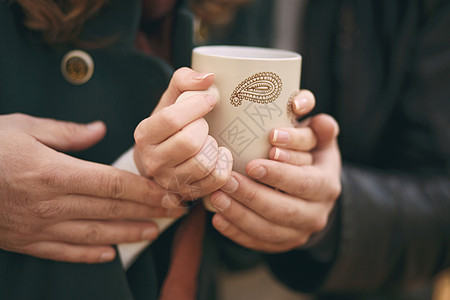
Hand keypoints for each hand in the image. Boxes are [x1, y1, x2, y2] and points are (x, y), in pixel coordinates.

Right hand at [0, 113, 184, 262]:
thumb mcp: (23, 128)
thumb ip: (66, 132)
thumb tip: (99, 130)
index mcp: (55, 172)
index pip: (115, 183)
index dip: (146, 190)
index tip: (169, 192)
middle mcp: (52, 204)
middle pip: (113, 209)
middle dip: (149, 211)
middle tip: (175, 211)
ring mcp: (39, 227)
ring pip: (96, 234)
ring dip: (128, 233)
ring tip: (153, 232)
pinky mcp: (26, 241)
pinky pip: (65, 252)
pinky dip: (90, 254)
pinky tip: (109, 254)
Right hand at [134, 68, 232, 205]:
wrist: (161, 158)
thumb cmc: (170, 126)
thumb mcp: (170, 100)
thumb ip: (184, 80)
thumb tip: (209, 78)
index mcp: (144, 135)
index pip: (172, 119)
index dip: (197, 105)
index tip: (209, 100)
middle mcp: (152, 162)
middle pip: (189, 143)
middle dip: (204, 129)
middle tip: (204, 125)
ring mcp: (170, 182)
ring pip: (204, 164)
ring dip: (213, 148)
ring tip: (209, 141)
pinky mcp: (188, 194)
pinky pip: (216, 180)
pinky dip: (224, 165)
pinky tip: (219, 156)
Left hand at [209, 90, 341, 251]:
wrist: (313, 191)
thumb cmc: (309, 156)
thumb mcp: (319, 139)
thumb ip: (317, 127)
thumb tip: (311, 112)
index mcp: (327, 184)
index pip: (304, 182)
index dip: (279, 175)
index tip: (252, 163)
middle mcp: (317, 213)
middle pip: (285, 210)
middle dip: (253, 196)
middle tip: (226, 180)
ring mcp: (299, 233)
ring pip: (269, 230)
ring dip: (240, 215)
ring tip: (216, 197)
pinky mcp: (283, 243)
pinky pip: (259, 243)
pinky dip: (237, 233)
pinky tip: (218, 220)